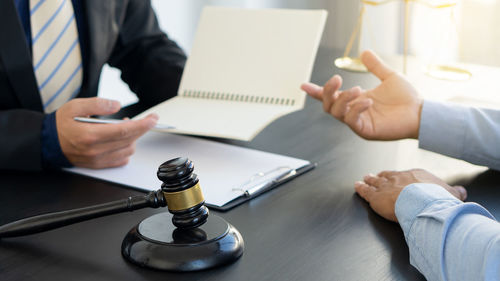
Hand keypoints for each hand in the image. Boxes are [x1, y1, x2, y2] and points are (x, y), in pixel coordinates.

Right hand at [56, 97, 157, 168]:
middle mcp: (95, 150)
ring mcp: (97, 160)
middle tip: (142, 120)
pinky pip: (121, 160)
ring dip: (133, 139)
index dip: (142, 125)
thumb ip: (98, 104)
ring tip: (126, 128)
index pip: (125, 131)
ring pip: (128, 151)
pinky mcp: (98, 165)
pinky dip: (126, 150)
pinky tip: (121, 140)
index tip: (153, 118)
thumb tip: (117, 105)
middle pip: (129, 140)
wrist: (47, 142)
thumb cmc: (61, 124)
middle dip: (141, 129)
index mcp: (90, 135)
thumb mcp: (76, 106)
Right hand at [301, 50, 422, 139]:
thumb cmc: (407, 99)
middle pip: (327, 106)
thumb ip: (375, 66)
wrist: (421, 112)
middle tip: (336, 80)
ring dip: (343, 99)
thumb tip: (364, 52)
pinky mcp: (365, 131)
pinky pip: (351, 120)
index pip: (331, 97)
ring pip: (336, 113)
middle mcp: (354, 112)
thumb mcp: (388, 77)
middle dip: (326, 92)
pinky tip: (368, 101)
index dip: (316, 91)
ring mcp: (358, 123)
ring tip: (358, 90)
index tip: (304, 85)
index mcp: (356, 100)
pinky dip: (356, 108)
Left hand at [354, 169, 466, 221]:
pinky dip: (360, 188)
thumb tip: (461, 192)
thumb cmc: (438, 199)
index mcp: (415, 176)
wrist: (424, 203)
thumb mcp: (451, 194)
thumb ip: (455, 192)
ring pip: (374, 182)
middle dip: (380, 176)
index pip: (403, 175)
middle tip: (373, 175)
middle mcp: (398, 178)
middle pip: (386, 176)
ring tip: (363, 178)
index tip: (394, 177)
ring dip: (368, 180)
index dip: (397, 177)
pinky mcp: (375, 197)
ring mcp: (385, 187)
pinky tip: (356, 186)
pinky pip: (365, 191)